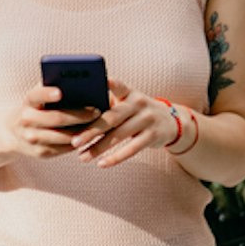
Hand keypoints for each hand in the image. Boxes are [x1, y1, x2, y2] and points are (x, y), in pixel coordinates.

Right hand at [3, 83, 98, 164]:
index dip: (47, 94)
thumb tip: (81, 85)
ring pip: (64, 136)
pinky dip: (78, 141)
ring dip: (83, 130)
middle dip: (80, 115)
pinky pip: (64, 148)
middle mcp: (26, 120)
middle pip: (57, 118)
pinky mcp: (40, 152)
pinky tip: (88, 135)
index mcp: (27, 102)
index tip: (60, 92)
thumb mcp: (37, 98)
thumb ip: (52, 89)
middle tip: (97, 111)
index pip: (36, 96)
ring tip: (96, 124)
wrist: (12, 133)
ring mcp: (32, 138)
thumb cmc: (34, 109)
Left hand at [73, 90, 188, 166]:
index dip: (110, 84)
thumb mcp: (128, 103)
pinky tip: (101, 164)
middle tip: (74, 141)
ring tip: (82, 157)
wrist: (171, 122)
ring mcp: (147, 119)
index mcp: (129, 92)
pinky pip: (131, 149)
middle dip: (91, 131)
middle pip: (112, 118)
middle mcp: (139, 103)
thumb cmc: (137, 112)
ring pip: (119, 136)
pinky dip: (115, 158)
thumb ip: (108, 104)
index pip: (118, 86)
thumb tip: (75, 114)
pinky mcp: (152, 136)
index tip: (100, 82)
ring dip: (99, 148)